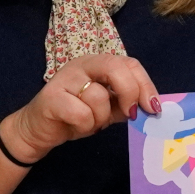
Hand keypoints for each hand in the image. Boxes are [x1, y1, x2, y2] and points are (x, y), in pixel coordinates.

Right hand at [4, 53, 160, 162]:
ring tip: (90, 122)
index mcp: (99, 64)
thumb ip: (128, 104)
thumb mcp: (109, 109)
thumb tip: (154, 107)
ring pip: (98, 97)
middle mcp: (82, 65)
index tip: (154, 107)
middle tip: (130, 114)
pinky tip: (76, 126)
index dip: (145, 84)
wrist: (40, 129)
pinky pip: (81, 113)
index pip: (129, 64)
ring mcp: (65, 79)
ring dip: (100, 118)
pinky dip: (84, 126)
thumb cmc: (77, 116)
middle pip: (115, 67)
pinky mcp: (51, 97)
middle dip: (129, 93)